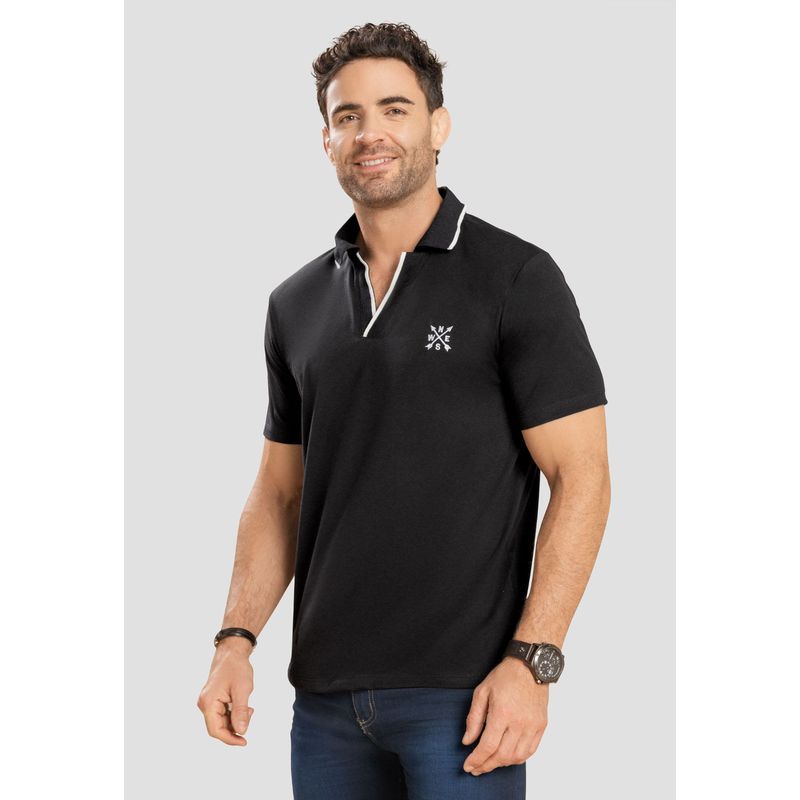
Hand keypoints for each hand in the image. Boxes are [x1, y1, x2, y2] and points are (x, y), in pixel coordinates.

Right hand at [196, 637, 254, 745]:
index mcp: (208, 703)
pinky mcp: (213, 700)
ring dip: (236, 720)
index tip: (244, 742)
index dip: (229, 739)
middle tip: (250, 714)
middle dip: (235, 727)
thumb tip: (241, 732)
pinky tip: (244, 707)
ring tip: (249, 708)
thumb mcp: (242, 690)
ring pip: (221, 721)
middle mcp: (204, 704)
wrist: (232, 652)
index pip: (216, 730)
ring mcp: (208, 702)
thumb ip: (241, 712)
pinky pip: (222, 714)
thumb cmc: (236, 668)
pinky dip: (234, 714)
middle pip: (218, 727)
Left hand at [461, 656, 548, 774]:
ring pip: (516, 757)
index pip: (488, 746)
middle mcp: (519, 722)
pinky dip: (517, 759)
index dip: (476, 760)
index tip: (468, 766)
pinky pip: (530, 751)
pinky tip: (507, 757)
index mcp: (502, 713)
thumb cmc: (505, 676)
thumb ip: (474, 718)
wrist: (530, 666)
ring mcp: (532, 726)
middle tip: (476, 769)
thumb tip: (467, 741)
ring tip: (490, 763)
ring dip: (501, 764)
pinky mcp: (541, 726)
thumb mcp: (482, 691)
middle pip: (502, 756)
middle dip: (486, 766)